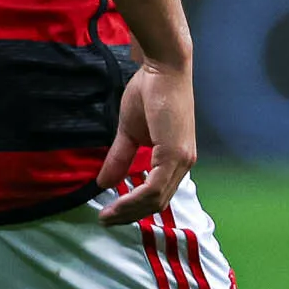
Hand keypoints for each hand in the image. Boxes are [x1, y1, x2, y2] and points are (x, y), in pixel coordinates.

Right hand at [96, 61, 195, 224]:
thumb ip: (120, 158)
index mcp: (176, 158)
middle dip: (130, 215)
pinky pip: (154, 187)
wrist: (162, 68)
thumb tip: (104, 183)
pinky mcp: (174, 154)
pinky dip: (134, 198)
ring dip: (130, 211)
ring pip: (156, 199)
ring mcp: (182, 159)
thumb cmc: (150, 92)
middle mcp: (184, 163)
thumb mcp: (130, 132)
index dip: (133, 208)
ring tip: (107, 215)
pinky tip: (117, 201)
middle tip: (106, 220)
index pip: (157, 195)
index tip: (110, 214)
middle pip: (158, 203)